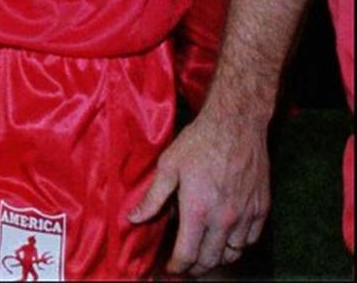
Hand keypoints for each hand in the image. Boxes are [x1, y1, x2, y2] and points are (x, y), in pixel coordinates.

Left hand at [128, 105, 269, 274]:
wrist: (235, 125)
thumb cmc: (199, 142)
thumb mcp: (168, 165)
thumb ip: (153, 197)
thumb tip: (134, 218)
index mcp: (198, 210)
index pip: (187, 254)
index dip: (176, 267)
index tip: (169, 269)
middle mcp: (224, 219)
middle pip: (210, 260)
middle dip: (194, 268)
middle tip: (183, 265)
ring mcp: (245, 217)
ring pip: (232, 254)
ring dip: (216, 259)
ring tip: (202, 254)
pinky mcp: (260, 210)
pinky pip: (249, 241)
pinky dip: (236, 246)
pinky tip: (225, 238)